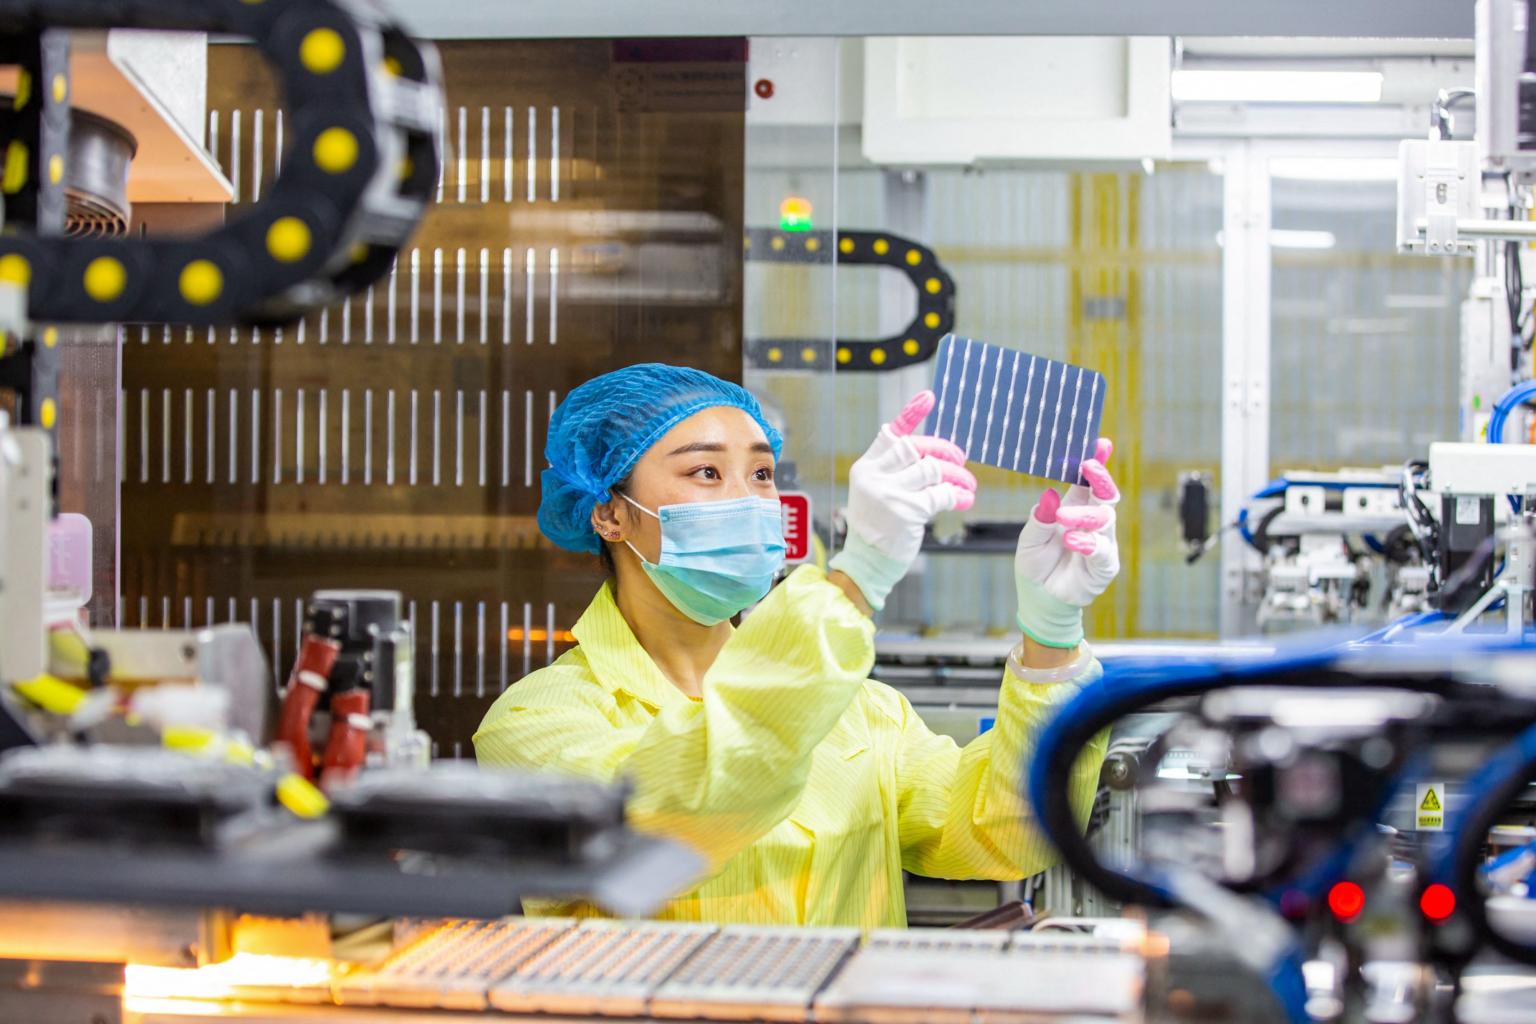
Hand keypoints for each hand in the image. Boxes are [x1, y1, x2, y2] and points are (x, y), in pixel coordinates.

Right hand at [828, 391, 976, 610]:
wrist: (868, 562)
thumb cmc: (878, 526)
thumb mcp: (876, 492)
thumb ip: (895, 471)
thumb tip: (932, 453)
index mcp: (865, 467)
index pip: (891, 434)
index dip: (911, 414)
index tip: (930, 396)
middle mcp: (874, 476)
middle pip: (917, 448)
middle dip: (945, 451)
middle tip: (961, 460)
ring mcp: (889, 493)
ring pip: (933, 470)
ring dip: (957, 476)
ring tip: (968, 485)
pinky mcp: (907, 511)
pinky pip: (941, 495)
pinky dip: (957, 496)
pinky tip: (965, 499)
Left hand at [1015, 438, 1120, 647]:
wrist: (1037, 598)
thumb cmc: (1035, 563)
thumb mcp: (1029, 538)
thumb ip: (1040, 518)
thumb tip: (1050, 495)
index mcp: (1074, 507)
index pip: (1088, 481)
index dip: (1096, 462)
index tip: (1100, 442)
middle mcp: (1092, 521)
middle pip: (1105, 494)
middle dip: (1099, 478)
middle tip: (1088, 466)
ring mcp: (1102, 542)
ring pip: (1104, 519)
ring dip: (1084, 515)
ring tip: (1063, 519)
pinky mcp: (1105, 565)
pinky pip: (1102, 550)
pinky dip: (1087, 543)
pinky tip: (1072, 541)